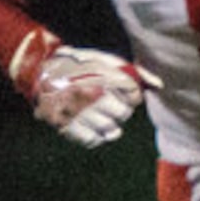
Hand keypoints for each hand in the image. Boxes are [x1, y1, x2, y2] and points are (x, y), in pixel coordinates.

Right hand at [22, 44, 158, 146]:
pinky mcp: (67, 126)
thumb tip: (158, 84)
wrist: (41, 73)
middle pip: (123, 113)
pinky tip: (91, 125)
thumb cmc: (79, 66)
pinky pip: (93, 140)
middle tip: (108, 103)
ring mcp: (79, 112)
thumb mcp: (104, 60)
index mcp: (101, 76)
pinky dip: (95, 135)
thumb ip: (132, 71)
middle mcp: (92, 95)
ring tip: (99, 114)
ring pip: (110, 129)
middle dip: (120, 109)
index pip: (133, 95)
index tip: (123, 93)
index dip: (131, 95)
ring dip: (109, 124)